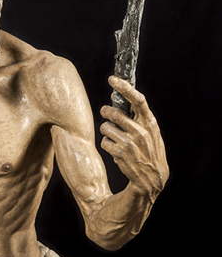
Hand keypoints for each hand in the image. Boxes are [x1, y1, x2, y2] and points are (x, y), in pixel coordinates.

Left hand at [100, 76, 168, 197]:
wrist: (152, 177)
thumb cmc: (150, 151)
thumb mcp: (151, 133)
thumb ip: (139, 118)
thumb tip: (120, 100)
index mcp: (150, 123)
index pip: (137, 100)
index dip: (124, 87)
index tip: (113, 79)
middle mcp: (140, 131)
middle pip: (115, 113)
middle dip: (106, 112)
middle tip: (105, 112)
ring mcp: (129, 143)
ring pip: (106, 127)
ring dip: (107, 131)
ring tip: (115, 137)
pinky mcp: (119, 154)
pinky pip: (104, 141)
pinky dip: (107, 144)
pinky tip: (116, 150)